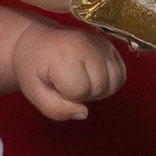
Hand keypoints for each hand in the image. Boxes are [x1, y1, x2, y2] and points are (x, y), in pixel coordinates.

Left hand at [8, 18, 124, 123]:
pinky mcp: (109, 45)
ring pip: (116, 81)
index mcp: (64, 56)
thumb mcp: (34, 93)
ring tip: (82, 81)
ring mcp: (100, 43)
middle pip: (100, 87)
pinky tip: (94, 78)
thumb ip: (55, 109)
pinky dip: (111, 81)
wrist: (36, 42)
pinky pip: (121, 73)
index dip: (68, 97)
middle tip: (67, 84)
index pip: (79, 91)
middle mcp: (86, 46)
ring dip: (100, 89)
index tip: (56, 85)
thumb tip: (83, 113)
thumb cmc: (33, 69)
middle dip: (85, 94)